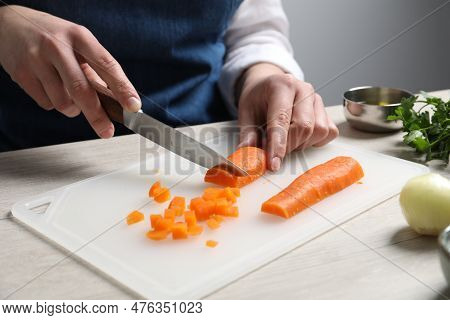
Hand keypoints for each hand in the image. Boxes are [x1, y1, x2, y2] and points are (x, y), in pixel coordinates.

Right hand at [0, 5, 140, 137]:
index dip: (122, 88)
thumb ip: (95, 70)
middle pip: (82, 89)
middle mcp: (57, 46)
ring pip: (63, 102)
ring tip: (69, 92)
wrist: (8, 24)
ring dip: (73, 108)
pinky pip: (47, 104)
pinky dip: (54, 103)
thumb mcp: (77, 43)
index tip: (133, 106)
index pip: (106, 65)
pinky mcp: (21, 74)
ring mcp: (36, 60)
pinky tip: (50, 87)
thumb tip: (117, 101)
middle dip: (97, 115)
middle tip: (107, 131)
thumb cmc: (52, 36)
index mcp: (79, 36)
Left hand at [237, 63, 338, 170]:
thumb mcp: (245, 114)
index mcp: (281, 85)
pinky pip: (329, 133)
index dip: (278, 144)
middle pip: (304, 126)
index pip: (282, 118)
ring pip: (318, 131)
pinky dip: (315, 142)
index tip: (273, 163)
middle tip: (274, 151)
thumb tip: (249, 155)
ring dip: (301, 144)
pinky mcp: (326, 111)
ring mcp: (318, 99)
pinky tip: (300, 138)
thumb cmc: (258, 100)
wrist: (269, 87)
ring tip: (287, 140)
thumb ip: (248, 135)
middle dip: (288, 146)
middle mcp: (303, 89)